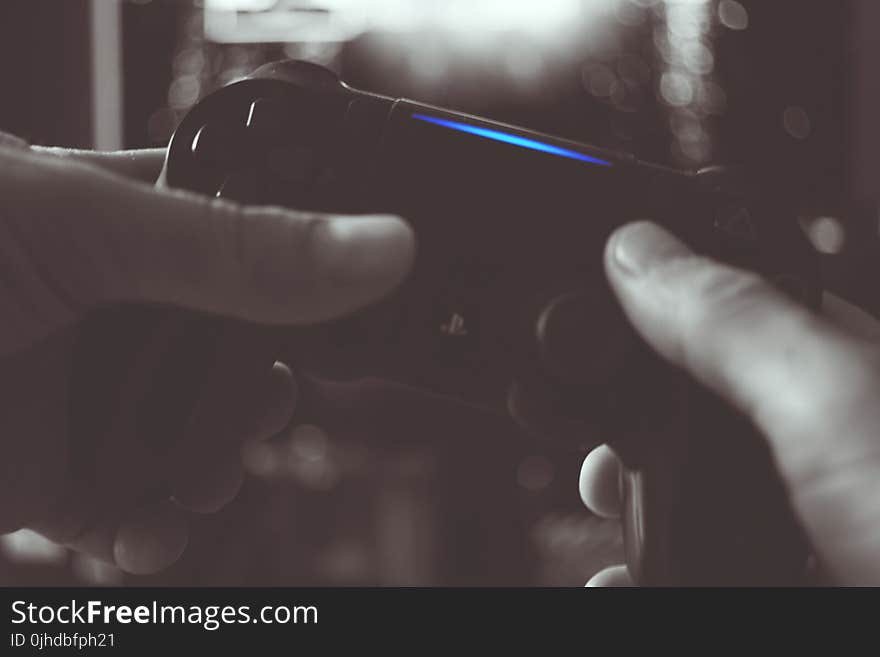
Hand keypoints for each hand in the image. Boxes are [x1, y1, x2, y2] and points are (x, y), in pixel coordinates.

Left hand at [0, 133, 413, 573]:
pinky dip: (158, 535)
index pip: (256, 237)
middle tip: (260, 410)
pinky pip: (140, 512)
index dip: (308, 276)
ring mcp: (87, 396)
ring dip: (215, 473)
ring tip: (195, 484)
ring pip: (201, 442)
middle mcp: (117, 307)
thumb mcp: (77, 232)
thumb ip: (232, 246)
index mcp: (128, 220)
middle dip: (261, 396)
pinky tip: (140, 533)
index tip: (348, 314)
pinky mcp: (52, 478)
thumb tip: (380, 245)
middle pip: (242, 355)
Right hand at [580, 221, 879, 586]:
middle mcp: (821, 441)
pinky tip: (621, 575)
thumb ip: (739, 322)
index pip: (732, 305)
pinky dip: (639, 566)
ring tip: (596, 499)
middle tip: (585, 421)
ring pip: (684, 487)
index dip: (654, 303)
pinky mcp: (776, 570)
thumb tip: (641, 251)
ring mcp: (801, 517)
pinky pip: (688, 558)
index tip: (591, 312)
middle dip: (624, 412)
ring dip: (622, 495)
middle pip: (692, 402)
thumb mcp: (834, 408)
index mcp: (840, 371)